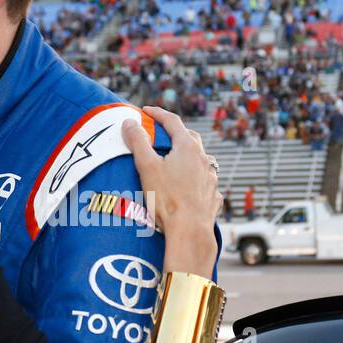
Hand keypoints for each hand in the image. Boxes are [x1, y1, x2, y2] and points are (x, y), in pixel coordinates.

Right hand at [122, 105, 220, 277]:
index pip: (172, 121)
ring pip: (200, 160)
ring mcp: (210, 178)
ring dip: (188, 156)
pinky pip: (205, 181)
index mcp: (187, 148)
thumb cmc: (168, 199)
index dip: (157, 113)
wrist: (190, 231)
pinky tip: (190, 185)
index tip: (145, 110)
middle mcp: (203, 159)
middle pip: (190, 138)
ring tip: (175, 161)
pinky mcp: (212, 196)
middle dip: (176, 133)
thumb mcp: (147, 167)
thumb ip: (138, 142)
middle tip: (162, 134)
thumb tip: (129, 123)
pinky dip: (196, 178)